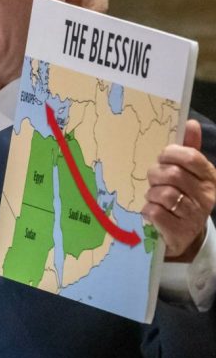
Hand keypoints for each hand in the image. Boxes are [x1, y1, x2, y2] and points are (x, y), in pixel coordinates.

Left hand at [143, 119, 215, 261]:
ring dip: (151, 194)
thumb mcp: (189, 172)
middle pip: (172, 174)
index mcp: (209, 177)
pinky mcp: (179, 231)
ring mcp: (194, 215)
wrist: (185, 234)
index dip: (170, 154)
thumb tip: (191, 123)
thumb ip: (190, 148)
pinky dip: (148, 210)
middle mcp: (206, 196)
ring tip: (154, 197)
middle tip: (154, 180)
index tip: (162, 158)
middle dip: (156, 175)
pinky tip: (152, 211)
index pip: (191, 157)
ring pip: (163, 194)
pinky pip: (155, 212)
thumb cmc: (183, 195)